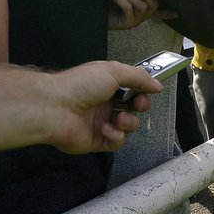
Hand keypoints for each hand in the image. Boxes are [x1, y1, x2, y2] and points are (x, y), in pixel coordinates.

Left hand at [47, 61, 162, 153]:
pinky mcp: (97, 140)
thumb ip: (138, 77)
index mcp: (107, 84)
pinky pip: (116, 142)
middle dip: (140, 106)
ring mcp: (101, 122)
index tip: (152, 91)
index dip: (143, 90)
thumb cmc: (80, 85)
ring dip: (128, 122)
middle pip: (134, 108)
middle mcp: (105, 102)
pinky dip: (115, 135)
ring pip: (128, 126)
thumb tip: (157, 84)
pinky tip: (105, 128)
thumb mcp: (113, 71)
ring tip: (118, 118)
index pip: (133, 88)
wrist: (56, 107)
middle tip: (138, 104)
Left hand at [107, 0, 176, 29]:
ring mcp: (136, 21)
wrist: (93, 10)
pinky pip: (130, 8)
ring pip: (143, 6)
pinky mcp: (128, 24)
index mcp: (141, 8)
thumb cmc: (107, 0)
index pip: (158, 11)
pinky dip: (122, 0)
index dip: (168, 12)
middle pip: (154, 4)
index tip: (178, 13)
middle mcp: (141, 16)